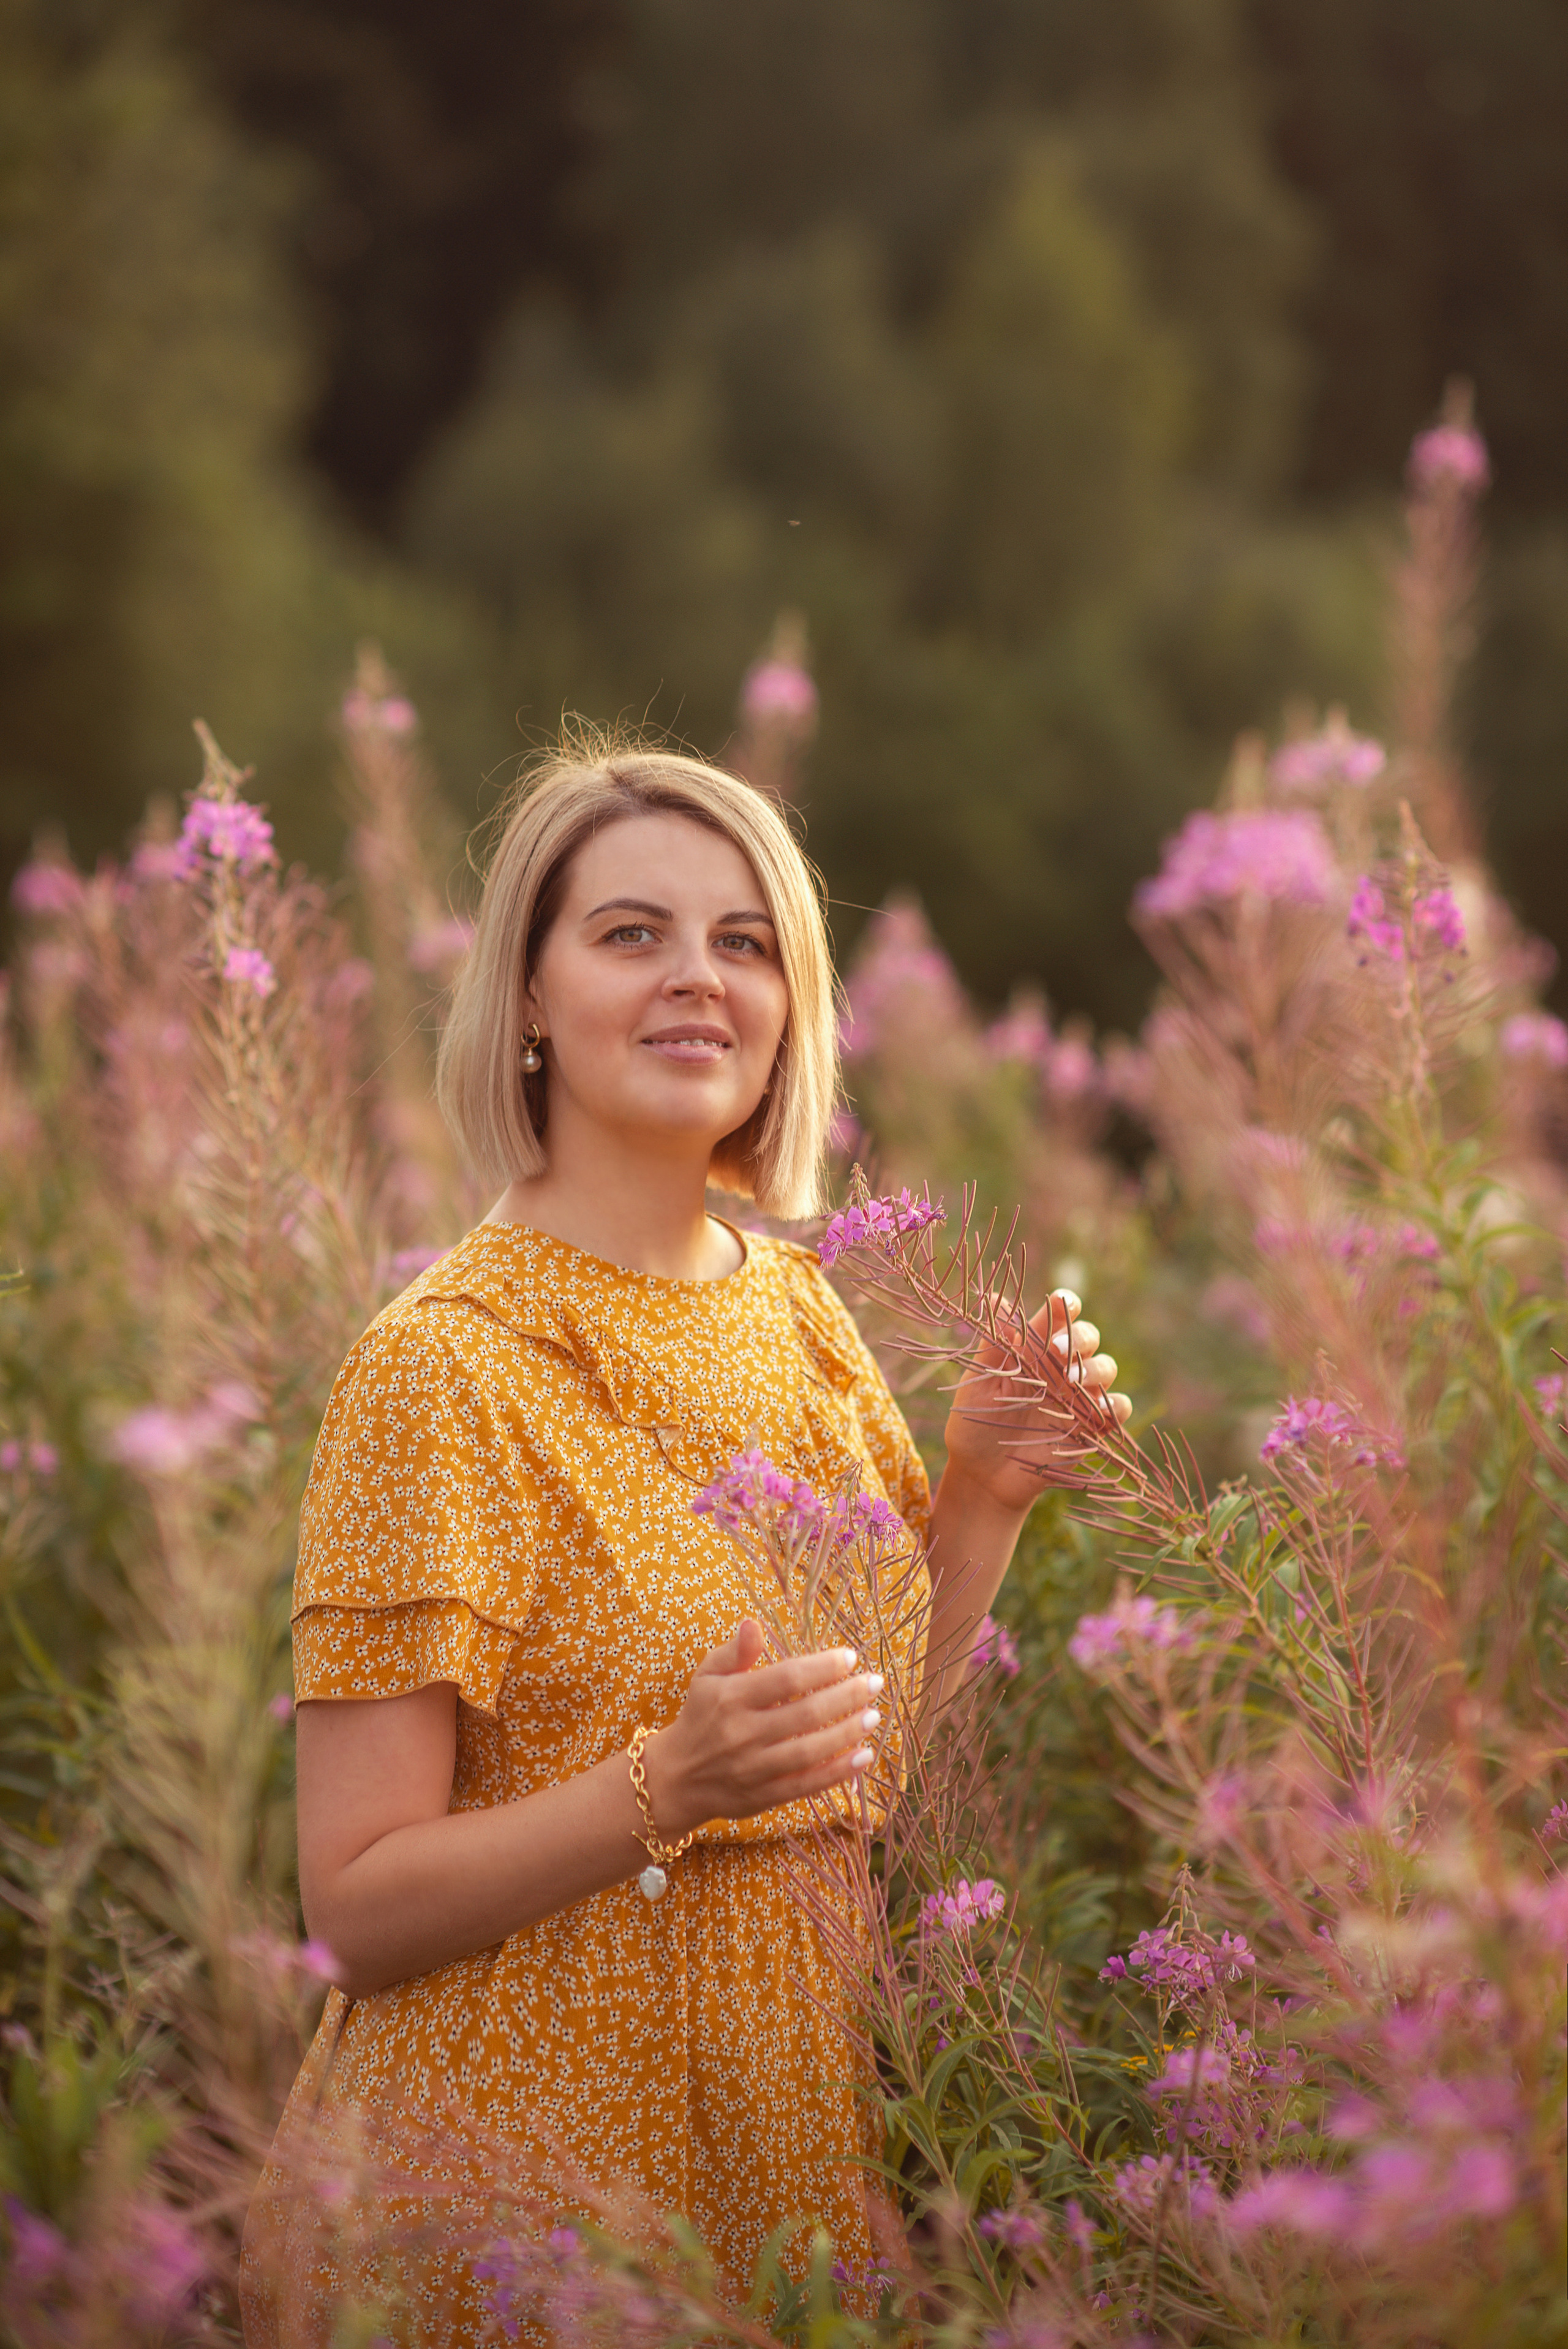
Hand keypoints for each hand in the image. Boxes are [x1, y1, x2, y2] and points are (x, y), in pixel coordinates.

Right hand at [640, 1619, 882, 1838]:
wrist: (675, 1777)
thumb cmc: (700, 1716)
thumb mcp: (707, 1677)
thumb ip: (735, 1652)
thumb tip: (753, 1623)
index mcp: (730, 1698)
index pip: (785, 1679)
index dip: (821, 1667)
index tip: (850, 1658)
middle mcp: (742, 1734)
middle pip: (804, 1715)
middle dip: (845, 1697)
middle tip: (875, 1683)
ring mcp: (753, 1768)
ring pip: (809, 1752)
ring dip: (846, 1734)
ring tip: (873, 1716)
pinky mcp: (763, 1797)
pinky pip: (806, 1785)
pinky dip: (838, 1773)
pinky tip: (864, 1757)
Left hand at [941, 1288, 1131, 1515]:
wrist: (981, 1476)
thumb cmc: (975, 1424)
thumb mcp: (979, 1384)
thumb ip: (993, 1345)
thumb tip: (995, 1297)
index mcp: (1034, 1350)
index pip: (1058, 1317)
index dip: (1065, 1305)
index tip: (1062, 1303)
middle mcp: (1060, 1368)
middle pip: (1088, 1338)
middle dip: (1079, 1337)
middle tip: (1058, 1349)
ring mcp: (1078, 1397)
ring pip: (1106, 1368)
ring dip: (1095, 1368)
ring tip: (1070, 1381)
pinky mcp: (1090, 1427)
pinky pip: (1117, 1409)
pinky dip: (1115, 1405)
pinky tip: (1100, 1409)